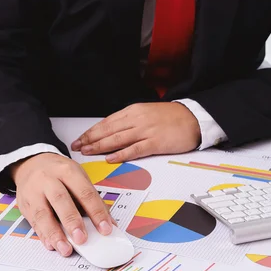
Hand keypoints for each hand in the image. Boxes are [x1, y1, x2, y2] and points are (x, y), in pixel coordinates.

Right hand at [11, 153, 113, 256]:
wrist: (31, 163)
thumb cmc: (59, 173)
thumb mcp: (78, 178)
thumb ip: (92, 200)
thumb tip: (109, 223)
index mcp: (67, 171)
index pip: (84, 192)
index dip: (96, 212)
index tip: (105, 229)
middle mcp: (48, 179)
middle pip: (61, 200)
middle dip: (72, 222)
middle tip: (82, 239)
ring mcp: (33, 192)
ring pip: (42, 214)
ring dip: (55, 234)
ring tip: (66, 249)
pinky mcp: (24, 204)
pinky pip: (33, 222)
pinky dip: (43, 235)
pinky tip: (51, 244)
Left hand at [70, 102, 200, 161]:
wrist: (193, 118)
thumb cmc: (171, 117)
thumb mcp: (146, 113)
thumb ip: (130, 121)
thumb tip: (112, 131)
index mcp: (133, 111)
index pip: (107, 122)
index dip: (91, 131)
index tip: (80, 138)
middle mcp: (137, 120)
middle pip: (108, 130)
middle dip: (90, 139)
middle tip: (77, 147)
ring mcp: (146, 131)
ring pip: (117, 139)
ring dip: (100, 146)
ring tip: (87, 151)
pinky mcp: (155, 142)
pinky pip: (134, 149)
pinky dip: (120, 154)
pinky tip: (110, 158)